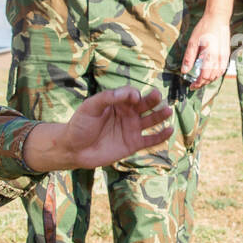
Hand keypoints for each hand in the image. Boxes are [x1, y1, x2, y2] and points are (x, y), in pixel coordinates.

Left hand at [60, 87, 174, 168]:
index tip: (133, 98)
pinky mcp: (133, 144)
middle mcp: (127, 114)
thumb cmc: (80, 125)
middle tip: (157, 96)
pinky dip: (161, 136)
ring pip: (151, 120)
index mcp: (117, 103)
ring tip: (168, 110)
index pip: (131, 94)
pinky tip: (169, 130)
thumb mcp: (90, 106)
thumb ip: (108, 97)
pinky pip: (150, 140)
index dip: (134, 94)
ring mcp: (131, 129)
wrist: (73, 149)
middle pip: (144, 104)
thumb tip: (129, 93)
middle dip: (152, 100)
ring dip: (160, 115)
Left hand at [181, 15, 228, 88]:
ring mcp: (225, 57)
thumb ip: (189, 57)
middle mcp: (219, 58)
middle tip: (194, 84)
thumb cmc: (204, 28)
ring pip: (218, 75)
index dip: (197, 84)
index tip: (191, 86)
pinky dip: (216, 75)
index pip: (204, 76)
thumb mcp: (193, 42)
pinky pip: (223, 69)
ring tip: (201, 80)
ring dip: (209, 80)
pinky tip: (210, 73)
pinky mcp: (227, 54)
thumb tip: (184, 71)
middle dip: (202, 83)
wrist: (218, 19)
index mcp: (210, 56)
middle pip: (211, 78)